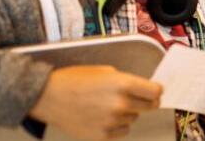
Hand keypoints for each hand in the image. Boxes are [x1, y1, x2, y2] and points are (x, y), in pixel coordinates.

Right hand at [28, 65, 161, 139]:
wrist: (48, 97)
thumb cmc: (75, 80)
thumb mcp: (105, 71)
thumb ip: (127, 81)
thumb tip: (143, 89)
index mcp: (123, 84)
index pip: (155, 92)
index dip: (156, 91)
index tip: (153, 91)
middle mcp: (120, 104)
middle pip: (150, 107)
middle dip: (145, 101)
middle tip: (134, 98)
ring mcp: (111, 122)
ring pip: (134, 118)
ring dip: (128, 113)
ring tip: (107, 105)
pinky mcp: (102, 136)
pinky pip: (123, 131)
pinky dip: (117, 125)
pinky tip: (103, 117)